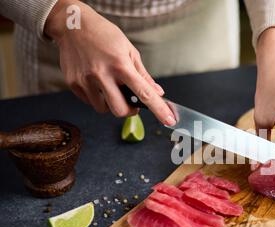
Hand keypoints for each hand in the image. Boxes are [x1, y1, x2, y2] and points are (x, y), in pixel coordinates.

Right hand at [44, 0, 175, 123]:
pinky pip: (90, 102)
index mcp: (121, 65)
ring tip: (109, 86)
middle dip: (129, 110)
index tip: (168, 120)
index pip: (144, 93)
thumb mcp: (129, 50)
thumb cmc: (103, 35)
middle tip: (130, 101)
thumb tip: (157, 92)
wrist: (72, 25)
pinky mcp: (73, 83)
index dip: (158, 109)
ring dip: (111, 103)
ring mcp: (86, 80)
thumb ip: (143, 75)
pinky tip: (96, 82)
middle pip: (120, 110)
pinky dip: (97, 97)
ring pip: (104, 109)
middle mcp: (102, 74)